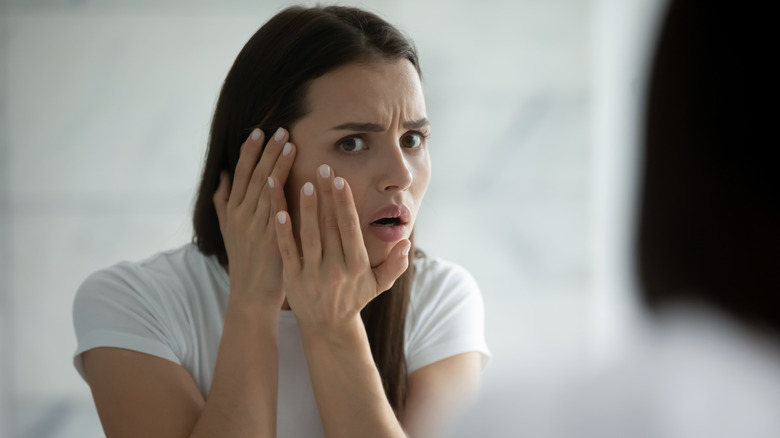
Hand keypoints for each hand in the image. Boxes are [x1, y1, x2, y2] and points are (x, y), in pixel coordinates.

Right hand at [213, 127, 295, 306]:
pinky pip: (278, 211)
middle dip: (268, 151)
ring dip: (279, 165)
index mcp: (232, 210)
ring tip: (291, 144)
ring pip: (267, 189)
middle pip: (255, 176)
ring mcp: (256, 227)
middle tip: (281, 129)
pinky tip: (296, 178)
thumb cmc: (244, 260)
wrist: (250, 293)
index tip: (259, 131)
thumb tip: (221, 175)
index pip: (240, 173)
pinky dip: (285, 194)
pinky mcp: (271, 239)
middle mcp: (241, 215)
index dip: (249, 151)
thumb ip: (223, 201)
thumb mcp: (227, 229)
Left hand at [273, 164, 409, 329]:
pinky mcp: (293, 277)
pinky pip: (288, 250)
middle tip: (322, 167)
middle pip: (329, 226)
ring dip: (305, 208)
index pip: (350, 228)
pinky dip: (283, 230)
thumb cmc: (354, 300)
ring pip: (308, 234)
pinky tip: (279, 210)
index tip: (341, 180)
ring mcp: (312, 273)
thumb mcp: (379, 285)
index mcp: (356, 266)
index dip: (344, 204)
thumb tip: (406, 243)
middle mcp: (335, 268)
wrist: (327, 327)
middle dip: (325, 195)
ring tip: (303, 182)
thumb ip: (394, 265)